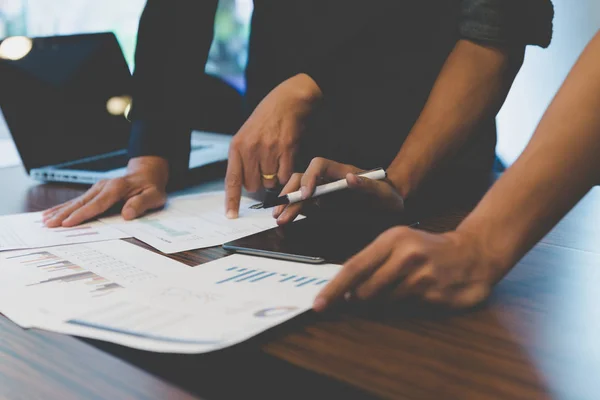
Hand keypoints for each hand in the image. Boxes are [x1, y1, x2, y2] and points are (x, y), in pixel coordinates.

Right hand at [42, 156, 168, 226]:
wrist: (147, 174)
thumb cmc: (151, 188)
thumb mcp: (154, 196)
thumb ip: (141, 204)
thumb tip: (128, 214)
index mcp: (117, 188)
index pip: (97, 204)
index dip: (82, 214)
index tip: (68, 223)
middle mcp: (104, 186)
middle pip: (82, 202)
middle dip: (64, 214)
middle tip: (49, 225)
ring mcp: (98, 188)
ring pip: (76, 201)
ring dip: (60, 211)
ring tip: (45, 220)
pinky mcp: (95, 191)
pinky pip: (78, 200)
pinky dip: (64, 206)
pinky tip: (52, 212)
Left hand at [225, 73, 321, 218]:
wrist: (288, 101)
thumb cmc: (268, 117)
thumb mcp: (247, 134)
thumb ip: (243, 157)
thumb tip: (244, 182)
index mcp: (238, 146)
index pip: (232, 179)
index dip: (231, 200)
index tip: (231, 215)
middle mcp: (251, 149)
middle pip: (253, 185)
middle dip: (259, 182)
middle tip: (265, 168)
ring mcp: (269, 150)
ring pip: (270, 182)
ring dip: (274, 176)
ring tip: (276, 158)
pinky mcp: (286, 150)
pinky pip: (285, 176)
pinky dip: (286, 173)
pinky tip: (286, 158)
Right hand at [273, 157, 403, 224]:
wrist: (389, 205)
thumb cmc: (386, 194)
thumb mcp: (382, 191)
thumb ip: (366, 184)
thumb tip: (350, 179)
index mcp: (340, 171)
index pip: (318, 165)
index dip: (309, 177)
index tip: (307, 194)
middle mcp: (328, 179)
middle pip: (302, 179)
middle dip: (290, 194)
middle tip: (281, 211)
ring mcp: (323, 192)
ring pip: (299, 192)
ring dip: (288, 204)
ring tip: (279, 218)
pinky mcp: (323, 205)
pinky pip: (305, 205)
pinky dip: (295, 211)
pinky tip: (287, 218)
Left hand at [313, 227, 497, 310]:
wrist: (472, 253)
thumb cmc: (427, 249)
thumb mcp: (399, 243)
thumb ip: (372, 262)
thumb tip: (343, 288)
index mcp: (392, 239)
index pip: (354, 267)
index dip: (334, 289)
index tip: (319, 304)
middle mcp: (406, 256)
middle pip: (365, 290)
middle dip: (357, 299)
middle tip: (359, 298)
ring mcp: (422, 277)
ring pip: (383, 303)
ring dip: (381, 303)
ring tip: (397, 288)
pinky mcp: (434, 295)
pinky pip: (404, 309)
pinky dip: (403, 306)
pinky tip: (416, 293)